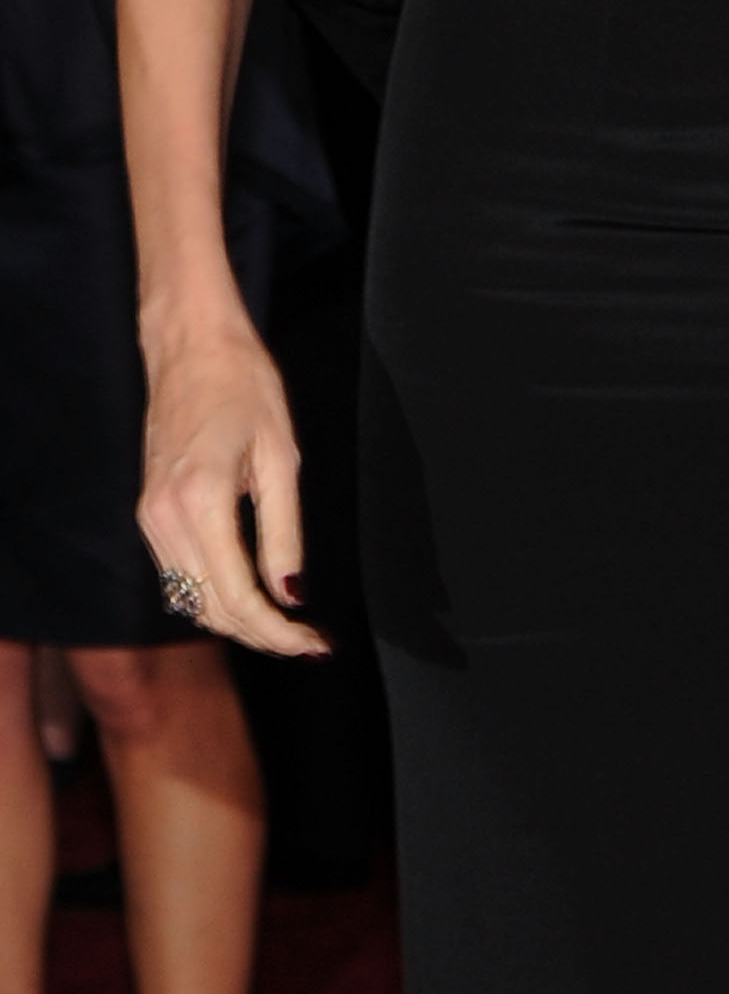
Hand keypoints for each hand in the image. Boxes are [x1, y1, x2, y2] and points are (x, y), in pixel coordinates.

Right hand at [138, 318, 328, 654]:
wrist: (190, 346)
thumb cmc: (245, 386)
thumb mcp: (283, 456)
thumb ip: (284, 532)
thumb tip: (292, 595)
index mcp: (201, 502)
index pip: (238, 597)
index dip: (278, 632)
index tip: (315, 646)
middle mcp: (165, 518)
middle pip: (210, 610)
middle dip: (262, 636)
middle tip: (310, 645)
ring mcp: (149, 518)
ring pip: (190, 600)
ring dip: (238, 622)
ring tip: (289, 627)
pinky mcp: (147, 513)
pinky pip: (179, 576)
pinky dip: (214, 596)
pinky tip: (251, 595)